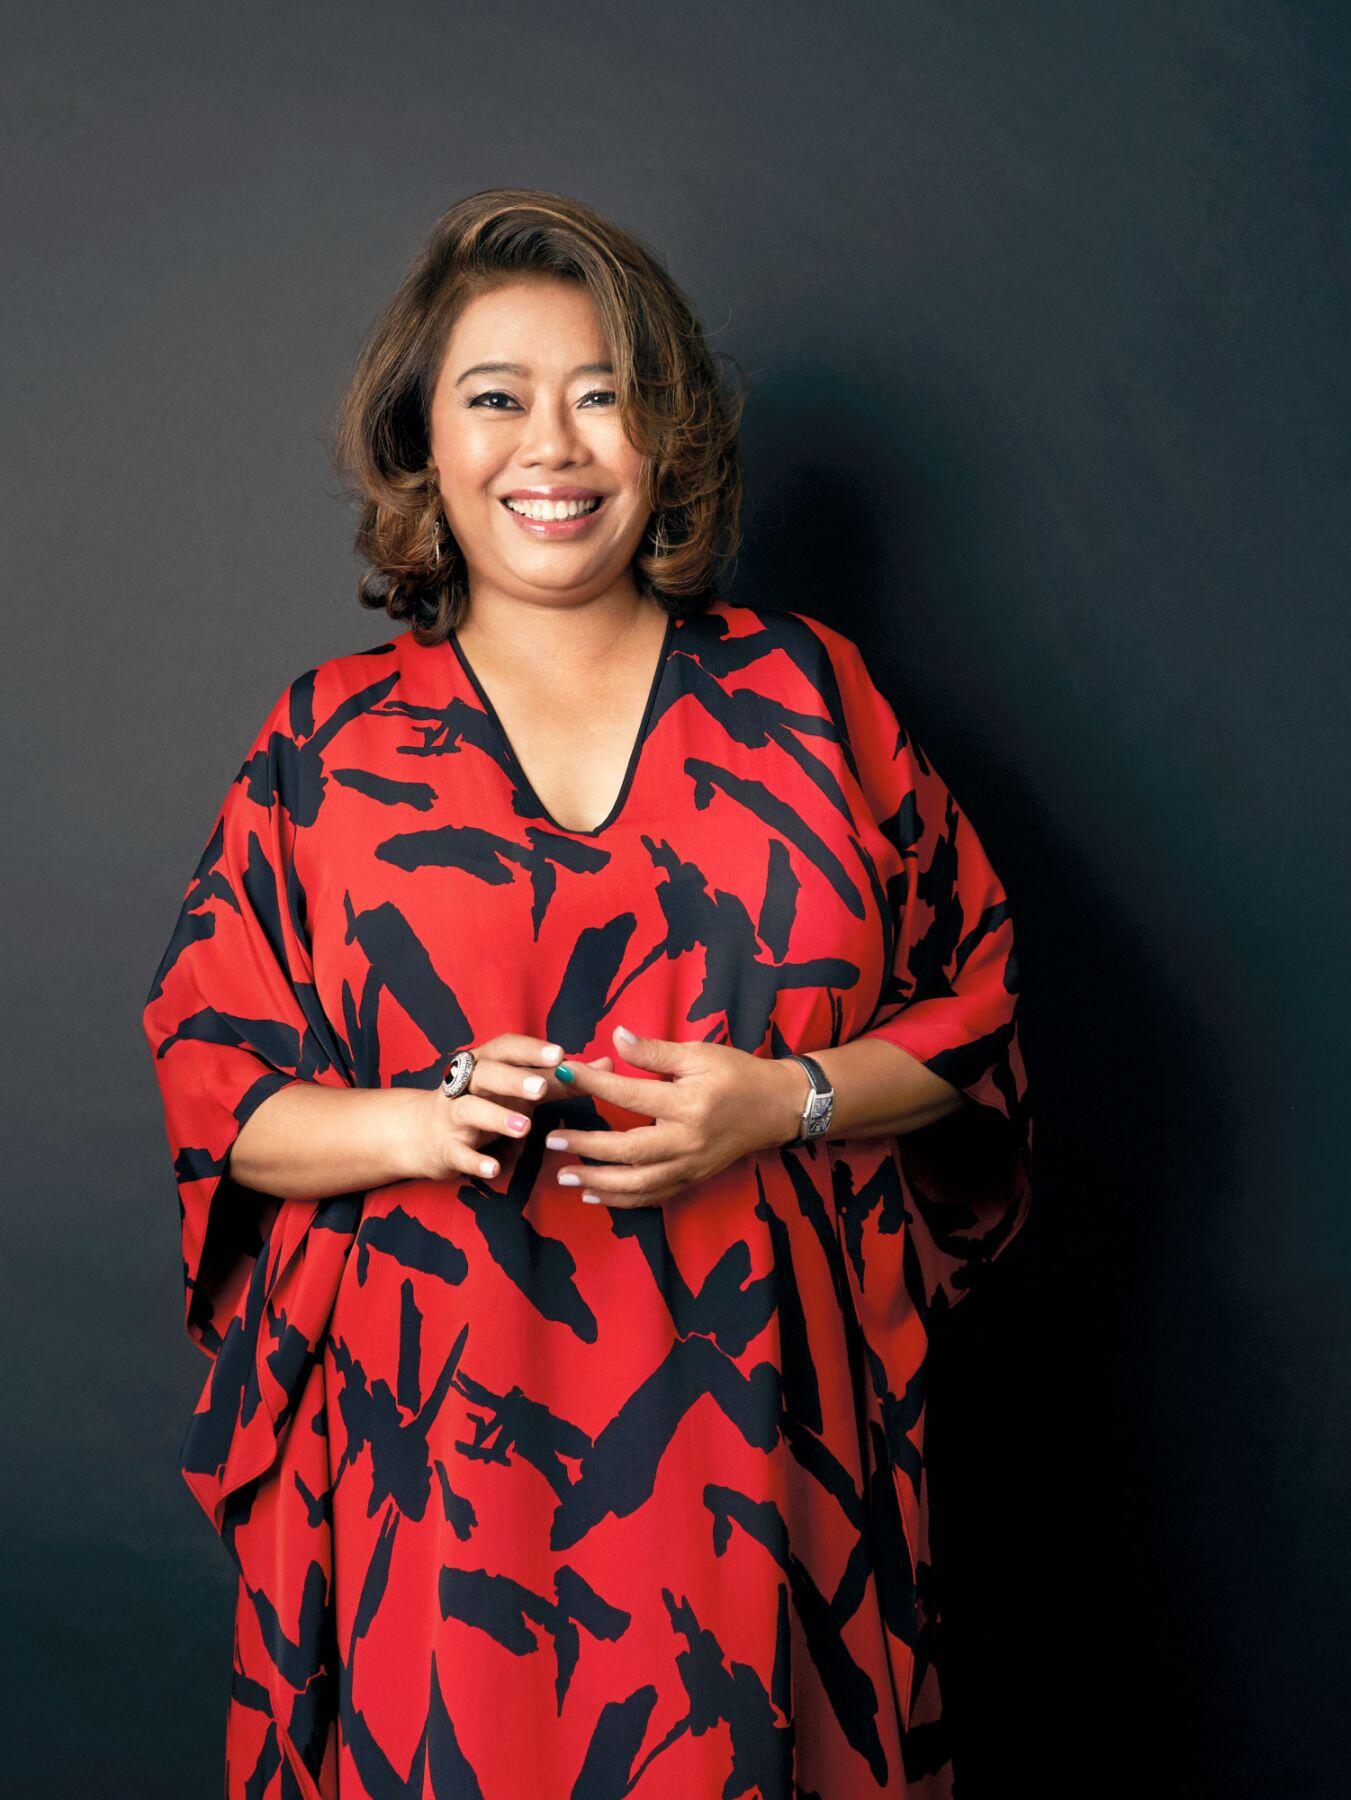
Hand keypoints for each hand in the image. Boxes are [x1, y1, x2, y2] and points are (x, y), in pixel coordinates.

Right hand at [412, 1033, 614, 1181]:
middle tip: (541, 1088)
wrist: (427, 1132)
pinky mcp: (446, 1147)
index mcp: (487, 1062)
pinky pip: (459, 1153)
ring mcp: (453, 1115)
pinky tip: (495, 1169)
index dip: (531, 1050)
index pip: (507, 1047)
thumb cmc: (487, 1102)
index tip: (559, 1053)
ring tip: (525, 1129)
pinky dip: (475, 1160)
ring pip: (470, 1110)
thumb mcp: (521, 1089)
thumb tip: (608, 1066)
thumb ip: (561, 1079)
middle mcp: (467, 1083)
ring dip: (497, 1118)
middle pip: (487, 1074)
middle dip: (513, 1080)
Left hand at [543, 1024, 806, 1207]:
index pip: (629, 1094)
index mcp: (687, 1104)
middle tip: (552, 1140)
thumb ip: (655, 1051)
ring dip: (597, 1181)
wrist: (777, 1107)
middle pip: (626, 1151)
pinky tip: (594, 1194)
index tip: (562, 1072)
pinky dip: (622, 1200)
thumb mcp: (699, 1053)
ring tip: (564, 1175)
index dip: (592, 1083)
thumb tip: (616, 1038)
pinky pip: (652, 1197)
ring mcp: (689, 1166)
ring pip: (637, 1184)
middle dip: (585, 1147)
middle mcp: (686, 1141)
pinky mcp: (692, 1179)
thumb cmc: (737, 1074)